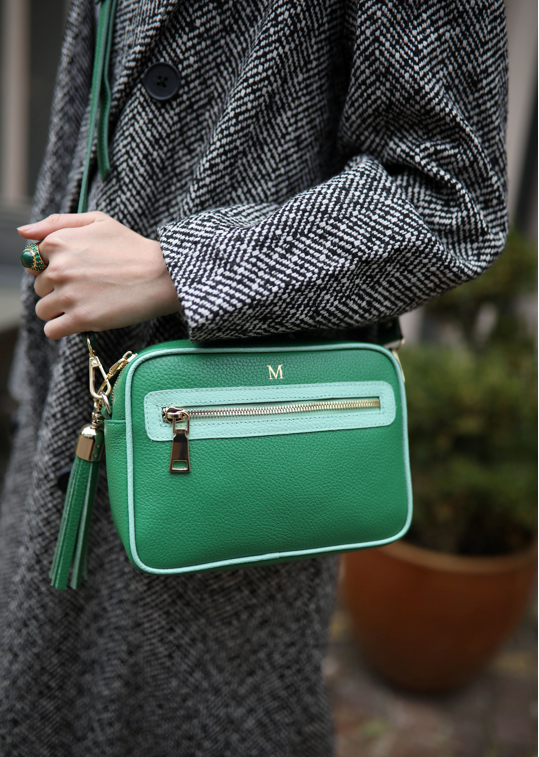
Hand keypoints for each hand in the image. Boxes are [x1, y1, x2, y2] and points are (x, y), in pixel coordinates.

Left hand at [17, 212, 180, 339]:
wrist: (162, 275)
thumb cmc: (132, 248)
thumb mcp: (98, 221)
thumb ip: (57, 222)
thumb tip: (22, 232)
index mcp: (58, 243)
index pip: (34, 261)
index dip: (54, 268)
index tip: (78, 271)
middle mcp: (58, 268)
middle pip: (39, 287)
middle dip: (58, 289)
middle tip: (89, 288)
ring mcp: (68, 295)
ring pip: (43, 310)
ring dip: (60, 310)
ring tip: (87, 304)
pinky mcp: (80, 319)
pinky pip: (52, 330)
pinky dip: (62, 329)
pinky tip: (81, 321)